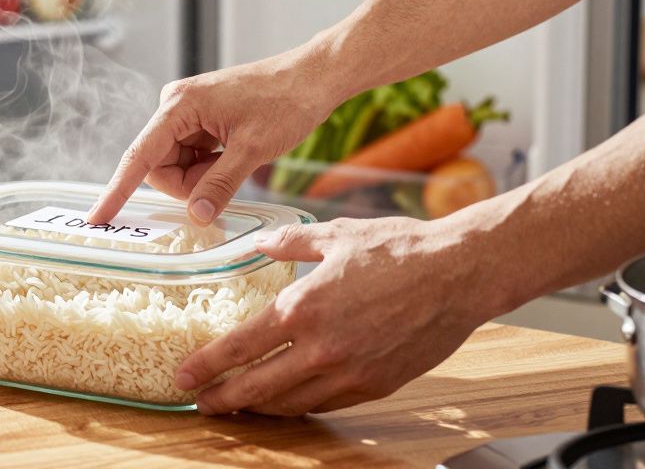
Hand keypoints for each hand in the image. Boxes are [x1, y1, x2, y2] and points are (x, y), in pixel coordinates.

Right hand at [88, 43, 339, 225]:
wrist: (314, 77)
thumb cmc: (286, 101)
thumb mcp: (252, 150)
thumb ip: (219, 185)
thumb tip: (195, 216)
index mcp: (179, 106)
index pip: (139, 156)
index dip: (117, 190)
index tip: (97, 218)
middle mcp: (175, 107)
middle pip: (159, 166)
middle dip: (187, 184)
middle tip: (226, 177)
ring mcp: (188, 114)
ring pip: (177, 166)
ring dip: (202, 177)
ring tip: (238, 160)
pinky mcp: (201, 121)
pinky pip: (192, 158)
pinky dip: (210, 168)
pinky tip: (235, 156)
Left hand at [177, 217, 495, 415]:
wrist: (459, 273)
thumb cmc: (399, 249)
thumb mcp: (333, 235)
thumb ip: (288, 243)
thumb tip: (256, 243)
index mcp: (303, 308)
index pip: (239, 348)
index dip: (206, 366)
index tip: (184, 377)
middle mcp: (321, 348)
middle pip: (257, 388)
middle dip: (222, 399)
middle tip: (200, 404)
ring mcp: (350, 372)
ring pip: (290, 404)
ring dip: (258, 409)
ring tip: (238, 406)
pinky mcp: (376, 385)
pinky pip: (326, 404)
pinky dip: (300, 405)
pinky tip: (287, 401)